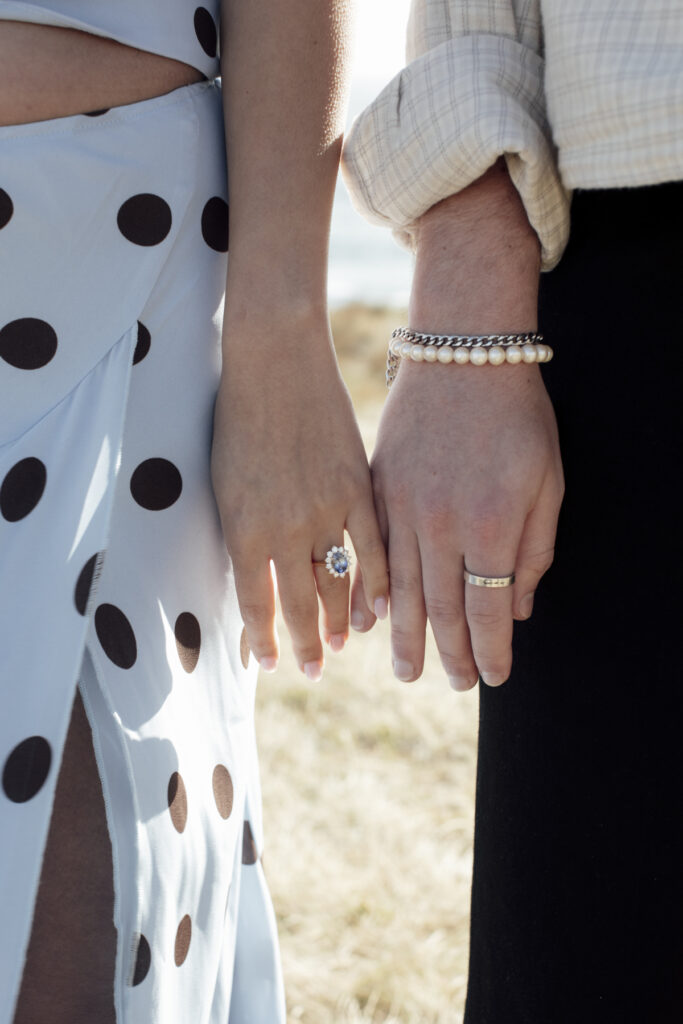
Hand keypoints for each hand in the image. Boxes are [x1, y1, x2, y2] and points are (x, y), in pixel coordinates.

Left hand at [211, 309, 388, 680]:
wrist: (275, 360)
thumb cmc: (238, 418)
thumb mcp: (224, 484)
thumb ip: (243, 534)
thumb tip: (256, 577)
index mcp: (243, 529)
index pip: (256, 604)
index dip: (264, 641)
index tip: (270, 665)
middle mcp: (285, 529)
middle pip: (299, 605)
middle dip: (306, 645)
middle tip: (314, 669)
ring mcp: (326, 510)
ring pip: (339, 583)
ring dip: (339, 620)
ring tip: (342, 644)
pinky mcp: (359, 488)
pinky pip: (374, 549)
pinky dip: (378, 583)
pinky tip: (380, 607)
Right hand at [351, 359, 563, 688]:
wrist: (461, 353)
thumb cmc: (516, 416)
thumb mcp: (547, 481)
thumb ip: (534, 550)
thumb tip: (518, 607)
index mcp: (489, 525)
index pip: (486, 608)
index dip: (490, 649)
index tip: (492, 677)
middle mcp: (439, 526)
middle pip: (440, 608)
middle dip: (448, 654)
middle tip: (451, 684)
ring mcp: (400, 508)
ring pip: (400, 588)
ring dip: (404, 635)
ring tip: (406, 670)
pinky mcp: (377, 488)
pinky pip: (371, 553)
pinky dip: (370, 590)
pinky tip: (367, 616)